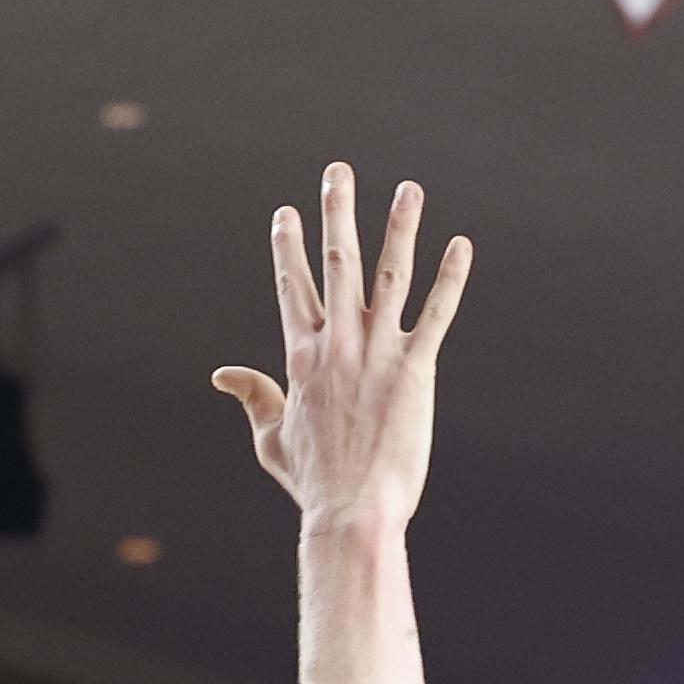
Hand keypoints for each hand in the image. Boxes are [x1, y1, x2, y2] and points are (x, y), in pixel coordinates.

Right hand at [210, 164, 469, 530]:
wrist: (351, 511)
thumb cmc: (313, 482)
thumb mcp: (271, 438)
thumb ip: (253, 398)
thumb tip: (223, 374)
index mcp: (301, 357)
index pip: (292, 288)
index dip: (288, 247)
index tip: (286, 212)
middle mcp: (337, 345)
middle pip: (336, 264)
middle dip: (335, 213)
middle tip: (337, 171)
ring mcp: (376, 354)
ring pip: (389, 276)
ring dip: (399, 228)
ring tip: (408, 189)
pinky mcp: (415, 372)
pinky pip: (436, 314)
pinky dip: (450, 279)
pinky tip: (461, 246)